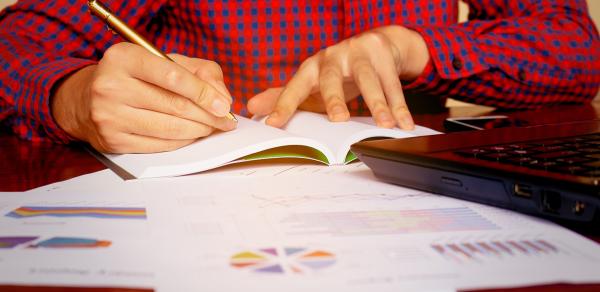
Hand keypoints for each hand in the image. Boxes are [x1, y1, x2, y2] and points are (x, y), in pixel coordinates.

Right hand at [51, 42, 236, 152]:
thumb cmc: (135, 77)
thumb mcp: (163, 61)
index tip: (224, 105)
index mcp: (123, 58)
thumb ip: (200, 71)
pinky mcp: (113, 141)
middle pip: (174, 106)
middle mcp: (111, 86)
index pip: (172, 76)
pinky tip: (191, 136)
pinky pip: (159, 145)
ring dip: (198, 131)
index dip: (204, 93)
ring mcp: (109, 116)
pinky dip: (182, 142)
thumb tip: (222, 98)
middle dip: (207, 116)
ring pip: (169, 128)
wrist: (87, 100)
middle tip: (225, 121)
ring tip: (211, 127)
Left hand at [248, 25, 429, 129]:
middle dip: (335, 98)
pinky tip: (405, 123)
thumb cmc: (341, 70)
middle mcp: (334, 57)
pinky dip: (401, 105)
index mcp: (312, 67)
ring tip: (385, 124)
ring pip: (368, 78)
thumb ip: (286, 95)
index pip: (295, 86)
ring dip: (378, 102)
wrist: (377, 44)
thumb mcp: (314, 84)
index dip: (283, 104)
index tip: (273, 125)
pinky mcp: (382, 52)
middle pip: (332, 77)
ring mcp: (359, 52)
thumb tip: (252, 107)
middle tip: (338, 120)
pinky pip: (393, 82)